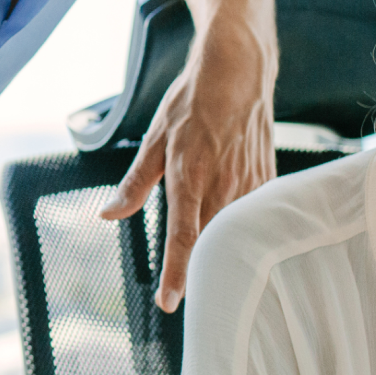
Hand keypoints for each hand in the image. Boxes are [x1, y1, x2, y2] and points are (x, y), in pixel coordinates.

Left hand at [100, 13, 275, 310]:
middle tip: (183, 297)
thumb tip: (108, 214)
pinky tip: (236, 239)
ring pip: (235, 232)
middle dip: (198, 273)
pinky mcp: (267, 180)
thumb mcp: (154, 137)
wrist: (240, 70)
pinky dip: (243, 231)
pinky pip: (254, 216)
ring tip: (212, 278)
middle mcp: (223, 183)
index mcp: (190, 175)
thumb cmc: (193, 100)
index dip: (176, 272)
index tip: (170, 303)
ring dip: (222, 255)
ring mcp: (250, 183)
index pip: (183, 235)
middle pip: (211, 243)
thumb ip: (135, 182)